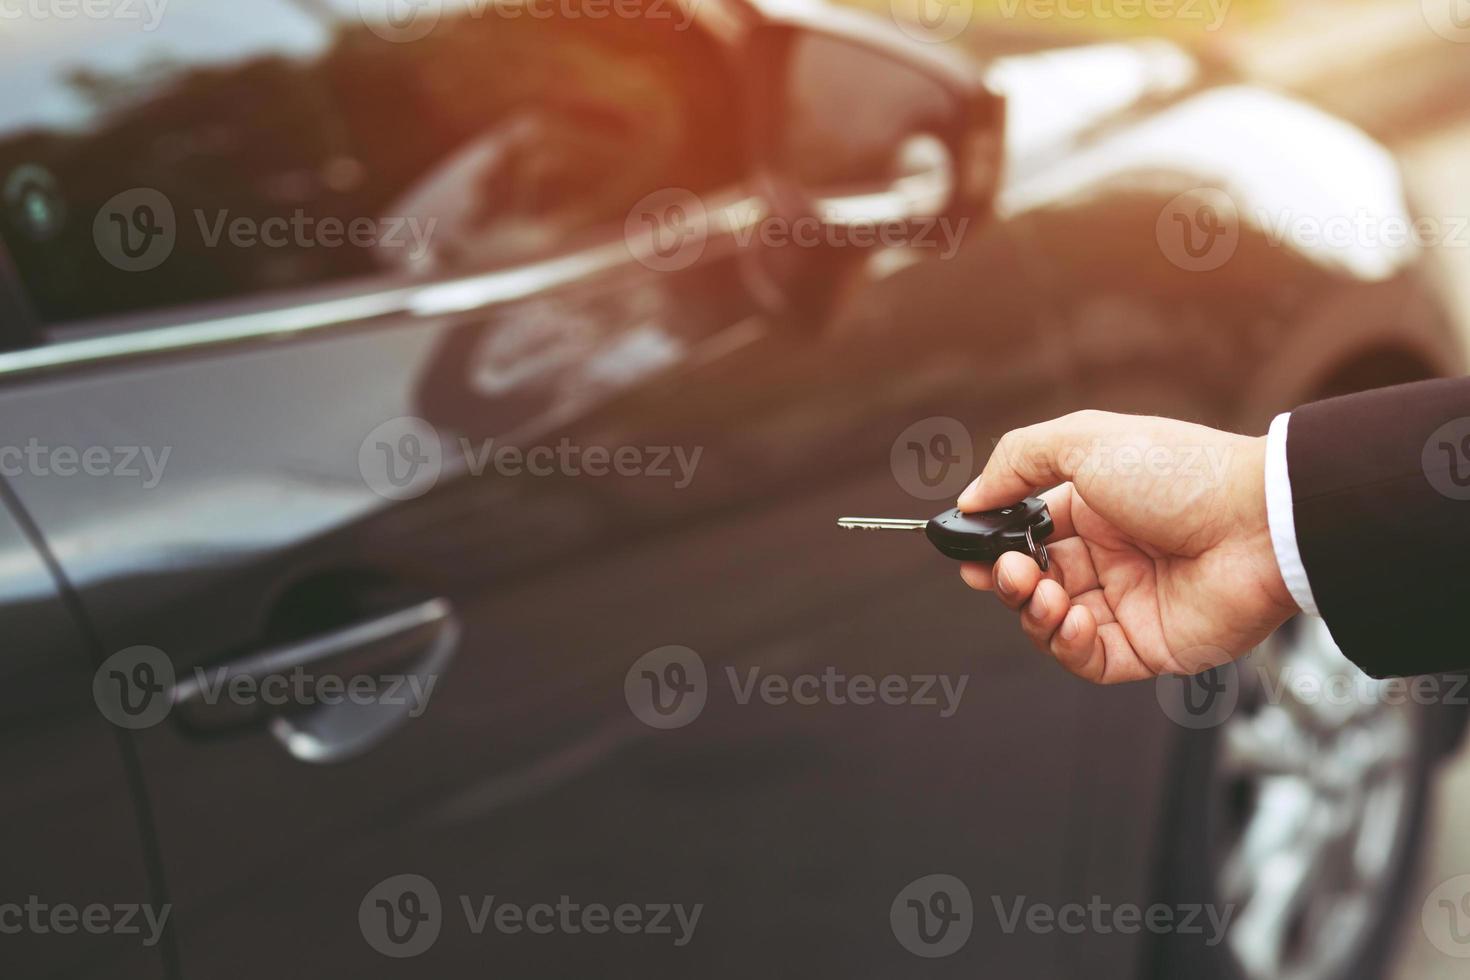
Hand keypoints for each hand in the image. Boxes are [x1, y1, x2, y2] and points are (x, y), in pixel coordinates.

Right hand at [957, 411, 1298, 683]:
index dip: (994, 547)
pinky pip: (1091, 660)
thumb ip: (1017, 461)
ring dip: (1034, 613)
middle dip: (1009, 582)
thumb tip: (972, 499)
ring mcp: (1130, 604)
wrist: (1260, 523)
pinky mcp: (1151, 647)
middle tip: (1008, 573)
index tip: (970, 553)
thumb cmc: (1179, 474)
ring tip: (1046, 594)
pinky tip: (1073, 619)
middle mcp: (1111, 557)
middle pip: (1034, 583)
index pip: (1027, 535)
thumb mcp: (1083, 441)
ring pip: (1053, 625)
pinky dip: (1068, 646)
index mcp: (1095, 509)